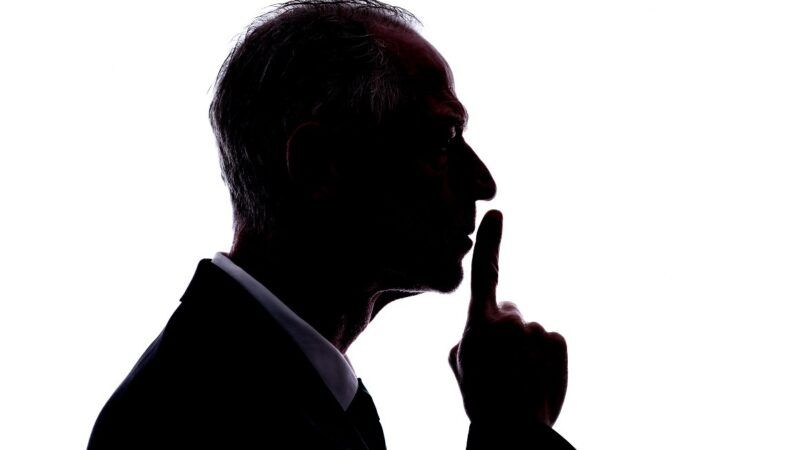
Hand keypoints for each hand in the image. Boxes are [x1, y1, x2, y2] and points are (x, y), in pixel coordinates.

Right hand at [449, 210, 567, 426]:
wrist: (514, 430)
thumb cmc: (482, 401)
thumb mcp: (461, 367)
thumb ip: (469, 338)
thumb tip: (483, 330)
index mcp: (479, 323)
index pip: (484, 273)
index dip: (490, 241)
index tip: (497, 213)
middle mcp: (508, 319)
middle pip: (511, 313)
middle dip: (509, 331)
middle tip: (503, 367)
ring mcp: (534, 329)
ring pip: (532, 331)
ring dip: (528, 350)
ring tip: (520, 381)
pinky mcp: (557, 341)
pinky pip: (551, 342)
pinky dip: (548, 357)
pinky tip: (539, 379)